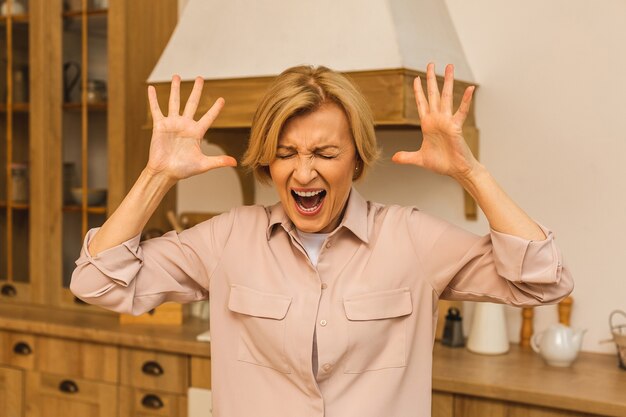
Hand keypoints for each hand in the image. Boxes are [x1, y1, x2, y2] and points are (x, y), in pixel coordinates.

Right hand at [146, 75, 236, 181]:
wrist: (165, 172)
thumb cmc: (183, 169)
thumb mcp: (203, 165)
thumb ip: (218, 161)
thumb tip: (235, 163)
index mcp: (197, 132)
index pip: (208, 117)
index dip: (215, 109)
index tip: (222, 99)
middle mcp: (185, 125)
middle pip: (192, 103)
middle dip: (196, 90)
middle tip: (200, 78)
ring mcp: (172, 123)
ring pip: (174, 102)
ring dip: (175, 89)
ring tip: (176, 76)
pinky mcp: (160, 125)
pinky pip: (156, 109)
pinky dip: (153, 99)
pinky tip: (151, 88)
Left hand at [392, 63, 476, 180]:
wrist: (456, 171)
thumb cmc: (441, 163)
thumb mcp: (419, 159)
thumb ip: (406, 157)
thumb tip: (393, 158)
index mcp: (428, 124)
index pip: (422, 103)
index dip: (419, 91)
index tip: (416, 78)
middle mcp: (437, 119)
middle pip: (434, 95)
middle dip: (431, 79)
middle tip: (431, 64)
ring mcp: (447, 121)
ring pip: (447, 97)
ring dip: (448, 82)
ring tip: (450, 67)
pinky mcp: (456, 127)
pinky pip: (462, 111)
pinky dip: (466, 100)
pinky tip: (470, 88)